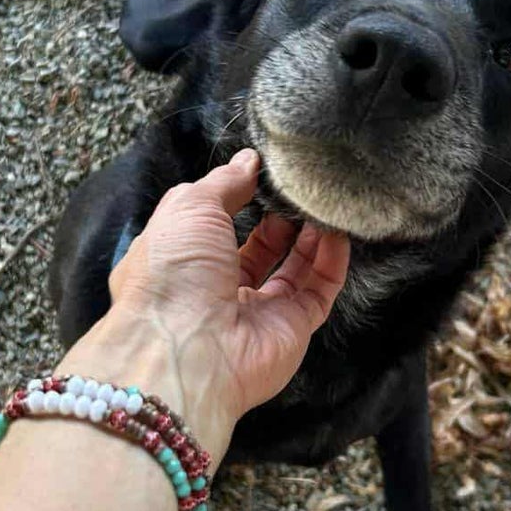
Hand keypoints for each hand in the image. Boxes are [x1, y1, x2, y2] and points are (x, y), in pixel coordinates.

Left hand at [58, 150, 349, 462]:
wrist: (186, 349)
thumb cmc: (172, 274)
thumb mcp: (189, 208)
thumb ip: (224, 182)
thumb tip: (249, 161)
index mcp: (179, 263)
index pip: (210, 227)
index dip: (235, 199)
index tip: (262, 174)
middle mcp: (214, 291)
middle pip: (255, 250)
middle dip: (277, 219)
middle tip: (296, 191)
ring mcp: (254, 313)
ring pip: (291, 271)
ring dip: (310, 237)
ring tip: (322, 205)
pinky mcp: (290, 331)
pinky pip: (318, 293)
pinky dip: (331, 262)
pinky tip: (338, 233)